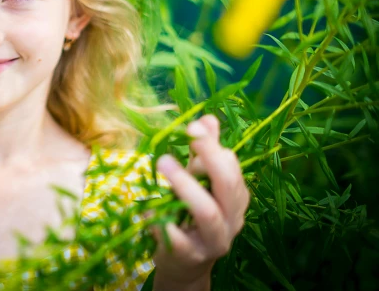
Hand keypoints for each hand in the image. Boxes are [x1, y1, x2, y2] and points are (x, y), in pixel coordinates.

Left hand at [150, 114, 249, 290]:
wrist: (186, 265)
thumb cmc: (192, 217)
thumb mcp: (201, 184)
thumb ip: (205, 154)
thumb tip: (208, 118)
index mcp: (235, 197)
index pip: (231, 167)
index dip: (212, 145)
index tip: (192, 126)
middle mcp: (231, 218)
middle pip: (227, 186)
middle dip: (207, 158)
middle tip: (186, 136)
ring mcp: (214, 240)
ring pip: (207, 212)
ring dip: (184, 185)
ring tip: (162, 163)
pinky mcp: (190, 256)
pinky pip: (178, 238)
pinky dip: (162, 221)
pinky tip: (148, 210)